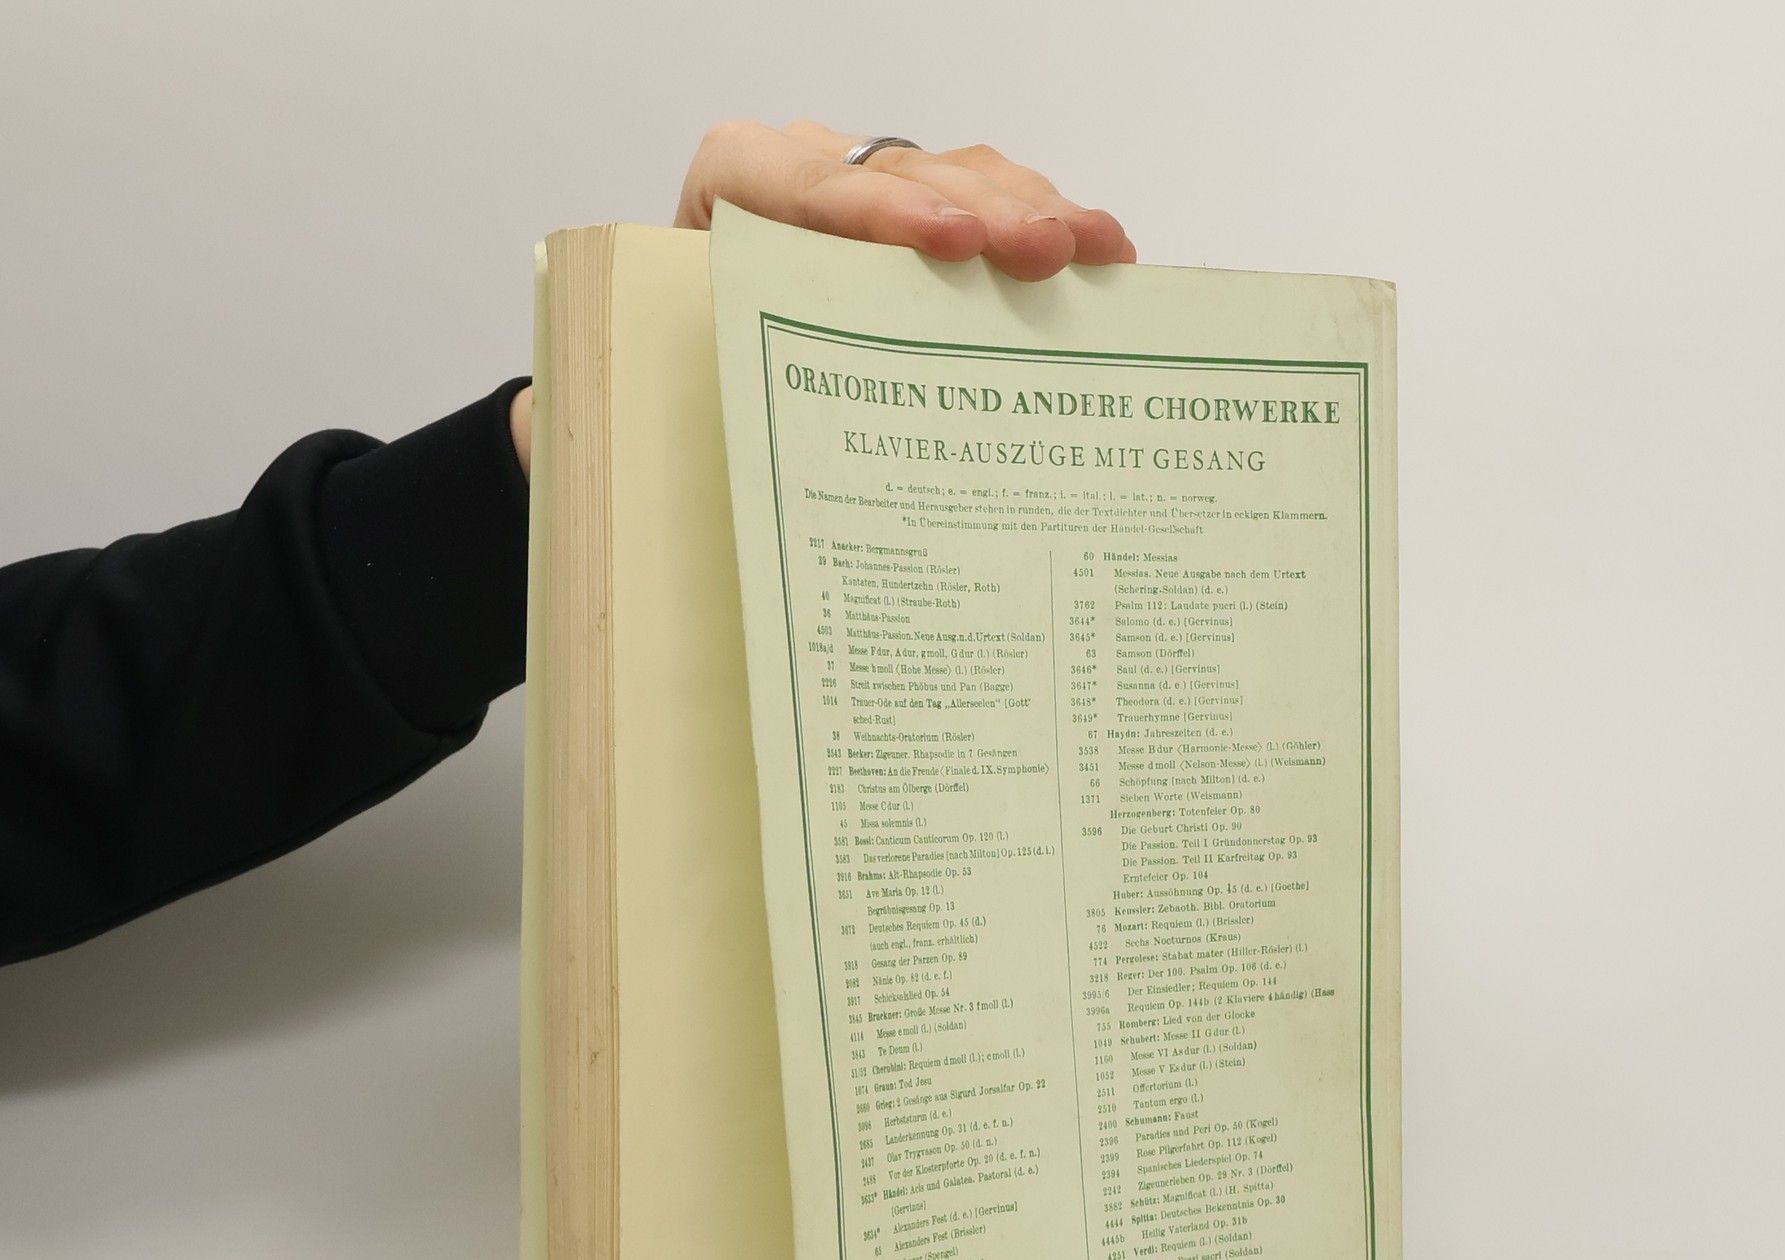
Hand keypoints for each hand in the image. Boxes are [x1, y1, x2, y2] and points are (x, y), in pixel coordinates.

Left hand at [510, 123, 1133, 472]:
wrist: (660, 406)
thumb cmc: (639, 401)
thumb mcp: (600, 404)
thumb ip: (581, 410)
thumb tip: (555, 438)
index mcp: (704, 212)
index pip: (774, 174)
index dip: (862, 202)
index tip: (935, 243)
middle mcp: (791, 192)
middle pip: (889, 171)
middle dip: (976, 205)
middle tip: (1047, 252)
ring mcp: (865, 217)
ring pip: (953, 179)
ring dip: (1030, 212)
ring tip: (1099, 253)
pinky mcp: (919, 256)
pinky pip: (985, 220)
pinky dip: (1041, 235)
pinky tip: (1103, 261)